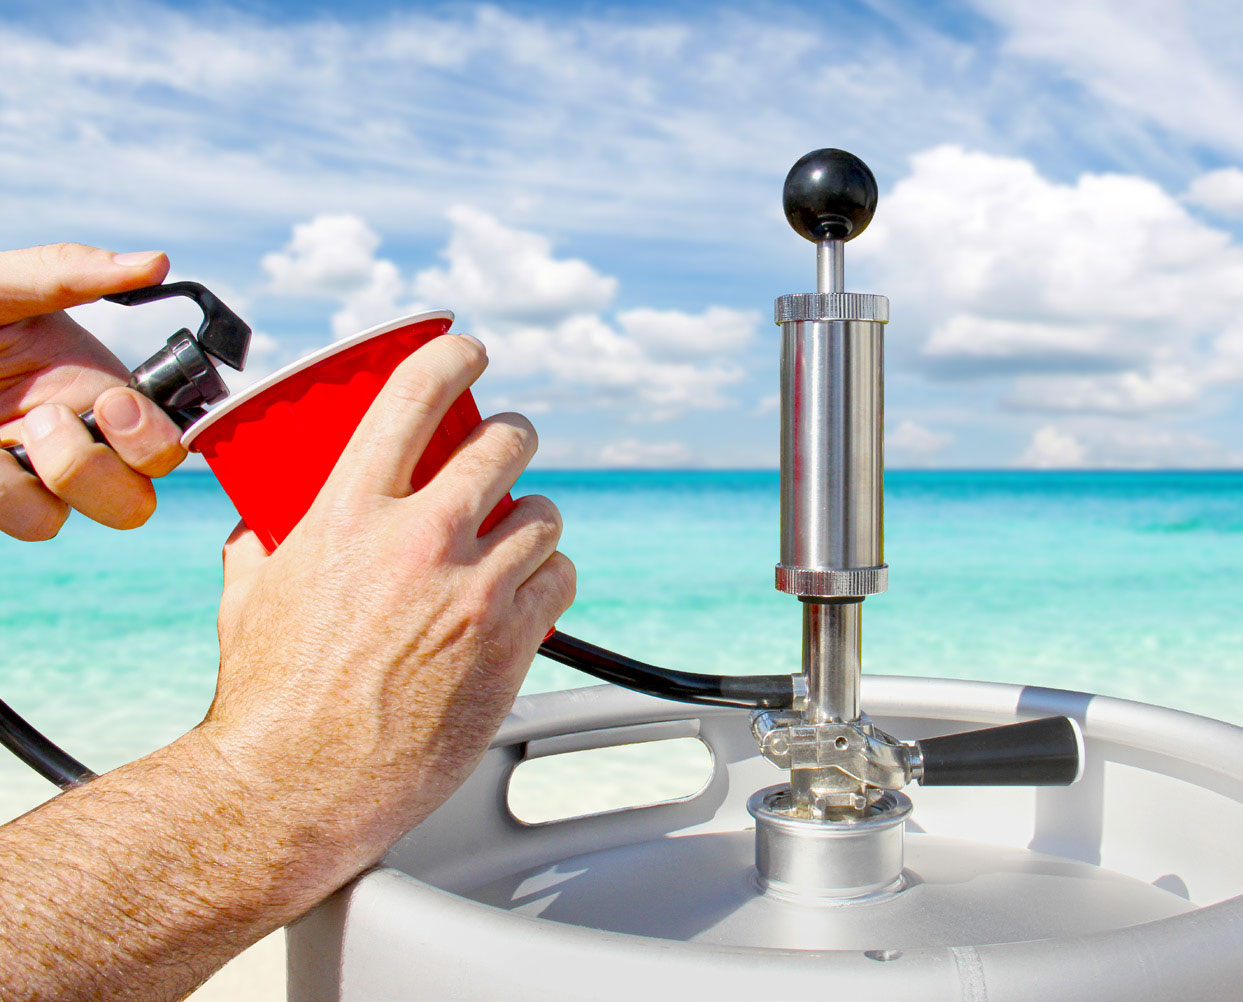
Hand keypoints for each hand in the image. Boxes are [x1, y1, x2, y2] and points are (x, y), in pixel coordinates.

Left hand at [0, 243, 186, 540]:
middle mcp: (62, 444)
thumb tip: (156, 262)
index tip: (110, 404)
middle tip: (46, 420)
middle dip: (98, 473)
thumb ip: (64, 273)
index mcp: (89, 395)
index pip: (164, 446)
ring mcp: (14, 479)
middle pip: (132, 503)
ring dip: (16, 482)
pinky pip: (3, 516)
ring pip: (51, 520)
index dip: (154, 440)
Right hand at [200, 334, 574, 894]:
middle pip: (504, 445)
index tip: (469, 352)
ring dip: (535, 515)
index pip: (414, 397)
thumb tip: (267, 524)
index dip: (453, 358)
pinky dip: (551, 577)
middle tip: (509, 446)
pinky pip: (561, 580)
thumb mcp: (249, 595)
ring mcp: (472, 592)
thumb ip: (265, 544)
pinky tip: (530, 589)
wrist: (297, 789)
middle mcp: (419, 541)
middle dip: (514, 435)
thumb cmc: (268, 700)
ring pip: (545, 513)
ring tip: (518, 531)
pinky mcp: (509, 644)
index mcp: (350, 514)